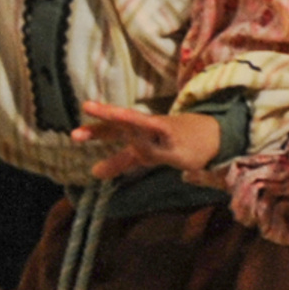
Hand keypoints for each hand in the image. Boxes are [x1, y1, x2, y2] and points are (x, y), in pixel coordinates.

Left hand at [73, 101, 225, 186]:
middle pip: (122, 126)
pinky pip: (162, 131)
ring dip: (126, 121)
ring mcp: (161, 132)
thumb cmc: (177, 141)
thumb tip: (93, 173)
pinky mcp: (177, 136)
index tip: (76, 135)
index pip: (113, 130)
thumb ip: (120, 161)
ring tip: (112, 116)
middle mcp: (146, 129)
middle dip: (102, 127)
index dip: (96, 131)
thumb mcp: (144, 155)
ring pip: (141, 127)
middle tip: (77, 133)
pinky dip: (154, 128)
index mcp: (137, 131)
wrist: (213, 136)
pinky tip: (150, 127)